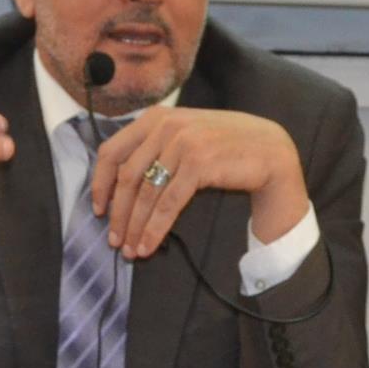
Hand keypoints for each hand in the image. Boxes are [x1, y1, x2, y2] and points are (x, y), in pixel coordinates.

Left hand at [89, 107, 308, 259]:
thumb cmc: (226, 147)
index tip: (98, 209)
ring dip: (135, 227)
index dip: (100, 184)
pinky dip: (154, 229)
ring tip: (130, 250)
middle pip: (127, 177)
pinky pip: (167, 204)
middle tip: (114, 240)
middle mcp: (166, 126)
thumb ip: (156, 148)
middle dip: (118, 213)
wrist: (270, 150)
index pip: (112, 151)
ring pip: (146, 194)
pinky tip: (148, 246)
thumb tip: (119, 186)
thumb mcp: (185, 136)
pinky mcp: (198, 163)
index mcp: (156, 118)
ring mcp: (182, 143)